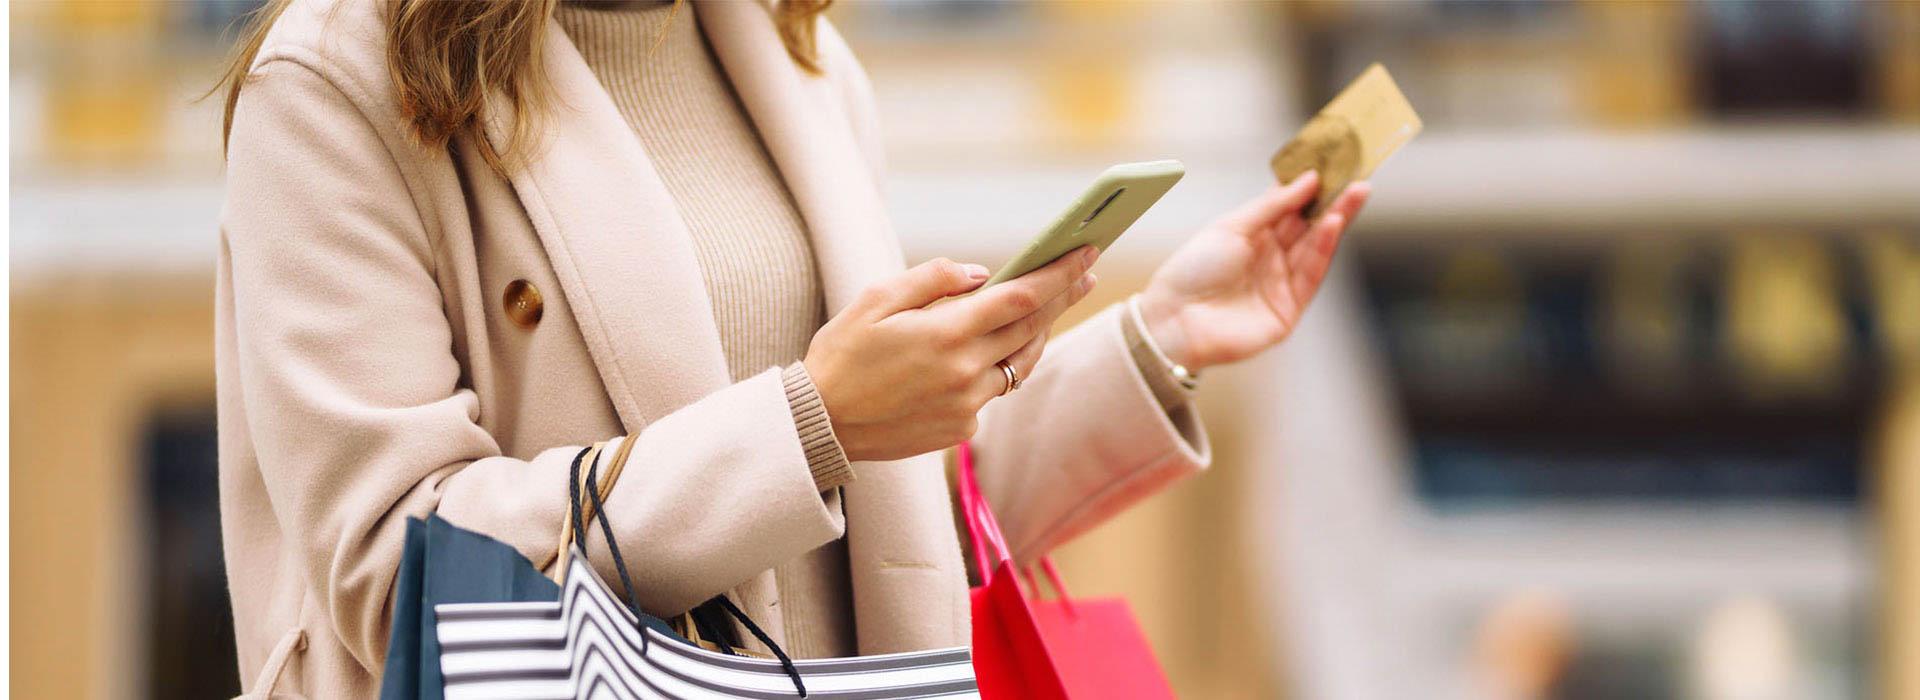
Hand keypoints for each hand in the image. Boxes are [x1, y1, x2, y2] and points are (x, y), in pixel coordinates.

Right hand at [804, 247, 1099, 460]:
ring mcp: (967, 405)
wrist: (819, 425)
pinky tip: (990, 351)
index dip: (1059, 273)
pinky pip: (992, 391)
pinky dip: (996, 367)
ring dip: (1036, 333)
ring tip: (1047, 308)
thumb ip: (932, 279)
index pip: (1021, 297)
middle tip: (1084, 271)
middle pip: (1031, 327)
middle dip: (1061, 295)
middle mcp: (965, 371)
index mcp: (946, 333)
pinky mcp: (960, 429)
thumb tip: (981, 273)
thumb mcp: (875, 300)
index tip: (1085, 251)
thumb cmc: (841, 355)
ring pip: (1020, 362)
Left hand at [1137, 171, 1368, 369]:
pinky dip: (1325, 248)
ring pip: (1317, 247)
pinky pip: (1312, 275)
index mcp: (1253, 236)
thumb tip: (1309, 179)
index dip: (1312, 187)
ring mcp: (1281, 284)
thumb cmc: (1194, 269)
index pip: (1291, 207)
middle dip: (1335, 202)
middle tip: (1359, 178)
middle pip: (1309, 226)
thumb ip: (1273, 205)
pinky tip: (1333, 223)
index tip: (1336, 164)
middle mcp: (1271, 258)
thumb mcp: (1232, 226)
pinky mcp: (1289, 309)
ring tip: (1355, 194)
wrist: (1175, 319)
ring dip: (1336, 220)